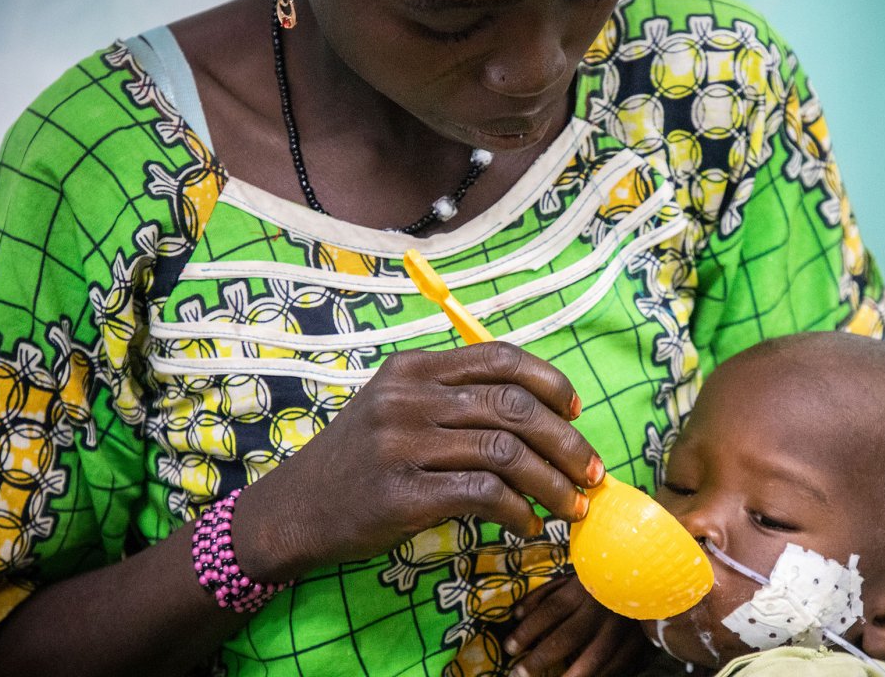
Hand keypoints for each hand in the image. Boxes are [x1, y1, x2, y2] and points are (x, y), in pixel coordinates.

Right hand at [231, 342, 603, 581]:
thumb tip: (541, 415)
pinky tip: (528, 526)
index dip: (550, 382)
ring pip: (507, 452)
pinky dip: (519, 512)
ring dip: (553, 483)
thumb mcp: (396, 410)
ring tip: (573, 507)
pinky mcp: (402, 494)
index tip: (576, 411)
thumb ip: (454, 400)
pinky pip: (483, 495)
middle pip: (514, 407)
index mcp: (414, 369)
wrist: (292, 510)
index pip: (500, 358)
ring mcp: (403, 444)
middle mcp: (409, 399)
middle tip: (592, 473)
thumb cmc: (359, 462)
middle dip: (567, 442)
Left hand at [504, 574, 651, 676]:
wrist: (645, 577)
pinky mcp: (640, 642)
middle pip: (568, 637)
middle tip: (519, 674)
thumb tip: (516, 615)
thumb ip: (542, 596)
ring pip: (595, 659)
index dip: (527, 631)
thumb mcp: (568, 580)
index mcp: (583, 588)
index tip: (509, 649)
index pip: (550, 611)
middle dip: (540, 659)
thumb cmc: (598, 580)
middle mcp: (602, 608)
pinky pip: (619, 667)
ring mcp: (624, 627)